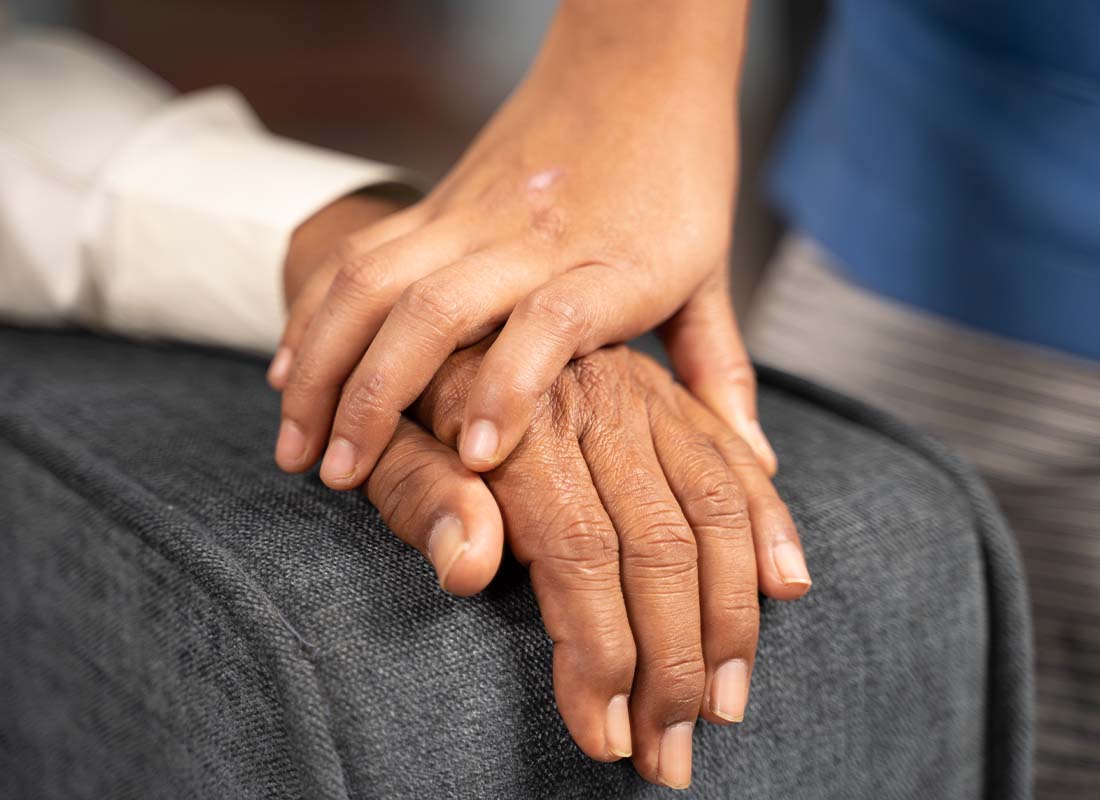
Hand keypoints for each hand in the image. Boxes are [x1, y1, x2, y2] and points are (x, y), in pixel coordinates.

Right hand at [267, 1, 776, 496]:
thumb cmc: (678, 174)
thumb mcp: (711, 274)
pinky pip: (359, 255)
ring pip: (372, 280)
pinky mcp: (438, 202)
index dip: (511, 387)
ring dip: (321, 361)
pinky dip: (314, 312)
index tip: (475, 456)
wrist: (635, 60)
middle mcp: (531, 239)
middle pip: (432, 308)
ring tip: (293, 440)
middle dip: (370, 395)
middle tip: (336, 473)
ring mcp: (472, 215)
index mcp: (610, 264)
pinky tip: (287, 366)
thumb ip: (720, 369)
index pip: (554, 322)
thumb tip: (752, 462)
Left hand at [357, 341, 810, 788]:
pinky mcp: (674, 399)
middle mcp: (599, 399)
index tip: (602, 737)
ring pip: (716, 513)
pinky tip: (787, 589)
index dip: (598, 654)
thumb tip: (469, 569)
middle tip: (668, 755)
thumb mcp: (380, 449)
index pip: (578, 552)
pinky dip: (770, 529)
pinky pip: (737, 467)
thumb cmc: (397, 407)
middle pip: (661, 545)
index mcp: (522, 419)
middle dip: (672, 665)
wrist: (433, 321)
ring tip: (726, 708)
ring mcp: (646, 395)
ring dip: (730, 621)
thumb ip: (422, 500)